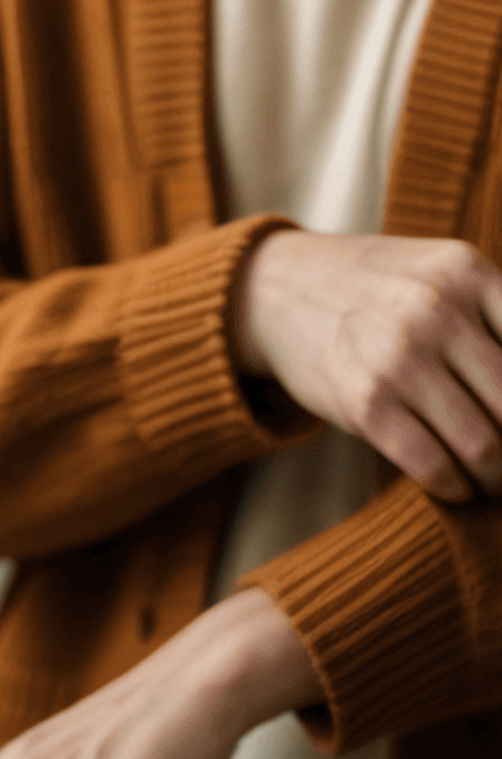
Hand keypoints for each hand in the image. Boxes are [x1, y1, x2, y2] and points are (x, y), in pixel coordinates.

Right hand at [230, 231, 501, 501]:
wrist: (278, 292)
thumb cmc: (373, 289)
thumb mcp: (440, 271)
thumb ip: (490, 310)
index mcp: (468, 273)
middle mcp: (438, 313)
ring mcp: (399, 360)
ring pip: (483, 444)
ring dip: (496, 476)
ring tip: (491, 479)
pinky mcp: (364, 404)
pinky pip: (431, 463)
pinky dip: (454, 487)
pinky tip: (456, 487)